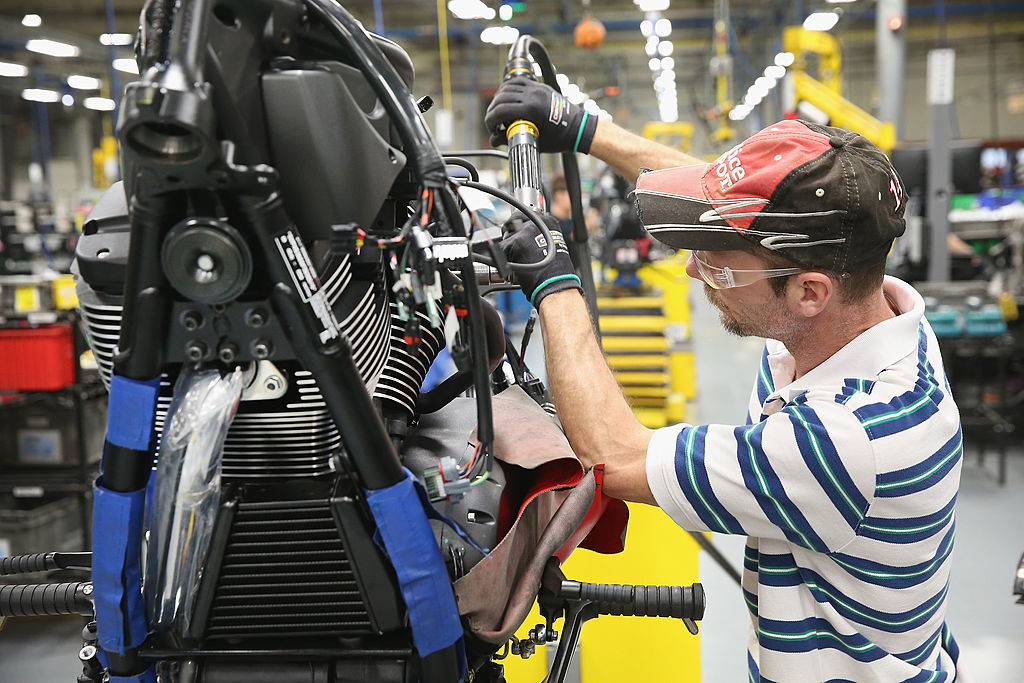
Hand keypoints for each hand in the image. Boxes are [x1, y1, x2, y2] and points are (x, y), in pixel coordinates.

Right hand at [484, 77, 598, 153]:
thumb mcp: (534, 141)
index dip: (490, 120)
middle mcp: (533, 95)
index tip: (491, 128)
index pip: (501, 110)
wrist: (578, 128)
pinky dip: (508, 88)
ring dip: (499, 98)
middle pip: (501, 98)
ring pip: (507, 87)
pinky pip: (518, 81)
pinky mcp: (539, 86)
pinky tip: (506, 97)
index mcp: (532, 109)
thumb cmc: (560, 138)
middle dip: (493, 110)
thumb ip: (512, 138)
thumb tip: (494, 139)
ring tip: (499, 111)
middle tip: (493, 122)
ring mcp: (537, 88)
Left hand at [501, 212, 582, 307]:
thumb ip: (538, 235)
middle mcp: (538, 222)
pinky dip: (504, 257)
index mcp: (549, 222)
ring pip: (507, 235)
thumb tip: (524, 234)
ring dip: (509, 246)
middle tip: (512, 244)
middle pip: (514, 219)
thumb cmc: (555, 271)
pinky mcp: (516, 241)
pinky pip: (502, 248)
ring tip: (518, 259)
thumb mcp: (552, 245)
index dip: (519, 224)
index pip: (527, 214)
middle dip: (510, 230)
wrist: (555, 283)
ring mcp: (526, 230)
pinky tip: (515, 264)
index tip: (516, 229)